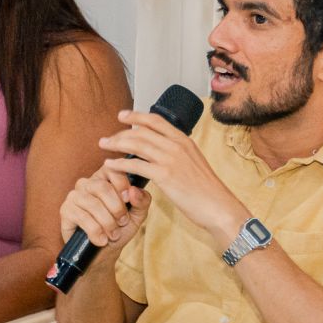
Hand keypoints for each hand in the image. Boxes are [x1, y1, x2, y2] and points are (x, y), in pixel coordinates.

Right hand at [59, 160, 152, 254]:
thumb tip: (134, 190)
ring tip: (113, 235)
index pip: (112, 169)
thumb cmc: (120, 228)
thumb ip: (142, 201)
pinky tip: (101, 240)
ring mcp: (74, 196)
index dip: (122, 184)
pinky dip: (95, 231)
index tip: (129, 200)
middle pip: (103, 187)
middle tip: (122, 222)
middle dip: (117, 208)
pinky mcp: (66, 210)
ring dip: (107, 222)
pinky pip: (82, 217)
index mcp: (104, 178)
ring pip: (93, 204)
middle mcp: (87, 183)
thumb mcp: (137, 215)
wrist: (104, 252)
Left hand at [97, 109, 246, 241]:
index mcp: (185, 141)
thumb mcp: (195, 163)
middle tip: (107, 138)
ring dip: (116, 144)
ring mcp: (170, 159)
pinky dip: (119, 164)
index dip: (137, 116)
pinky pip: (135, 165)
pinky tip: (110, 166)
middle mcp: (177, 146)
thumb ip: (179, 155)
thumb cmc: (207, 190)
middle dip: (121, 132)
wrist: (218, 206)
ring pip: (136, 145)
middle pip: (142, 131)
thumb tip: (163, 154)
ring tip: (104, 146)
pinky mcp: (165, 176)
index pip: (156, 121)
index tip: (123, 116)